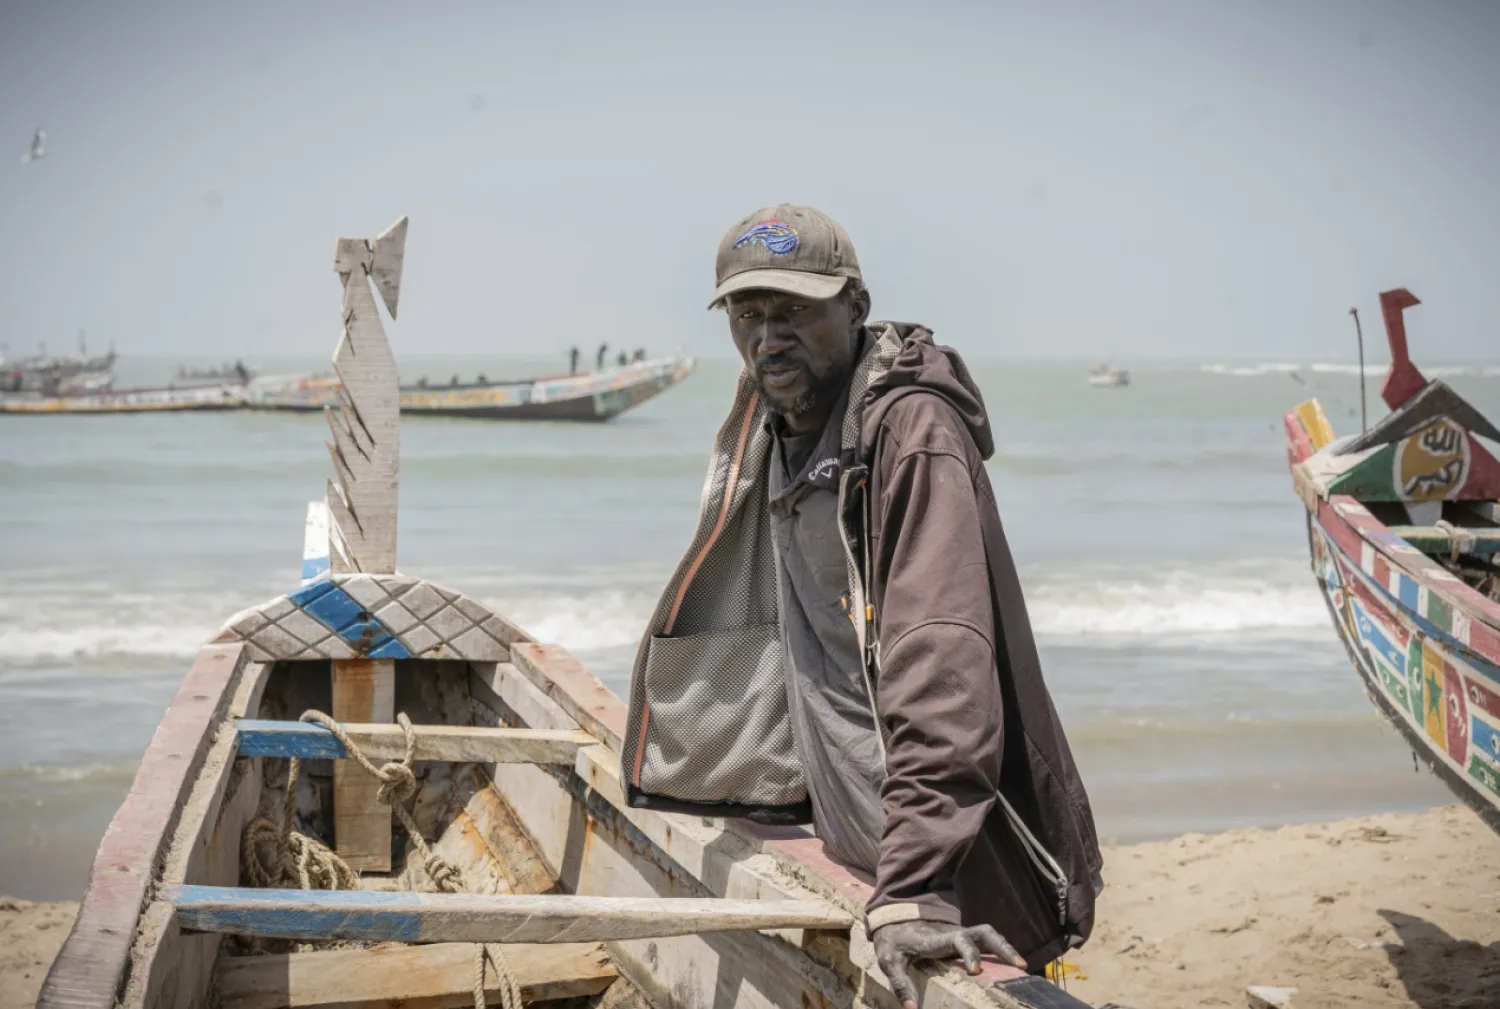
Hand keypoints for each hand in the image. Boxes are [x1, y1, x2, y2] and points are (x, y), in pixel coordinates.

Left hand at [872, 920, 1026, 1008]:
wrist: (895, 917)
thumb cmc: (894, 941)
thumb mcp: (889, 961)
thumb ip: (900, 983)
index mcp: (936, 939)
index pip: (958, 940)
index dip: (969, 953)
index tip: (976, 971)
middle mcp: (953, 933)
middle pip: (984, 933)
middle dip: (1002, 948)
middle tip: (1020, 966)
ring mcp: (961, 934)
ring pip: (989, 935)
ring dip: (1005, 948)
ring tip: (1022, 966)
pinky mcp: (964, 939)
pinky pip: (986, 942)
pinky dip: (1000, 950)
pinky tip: (1010, 965)